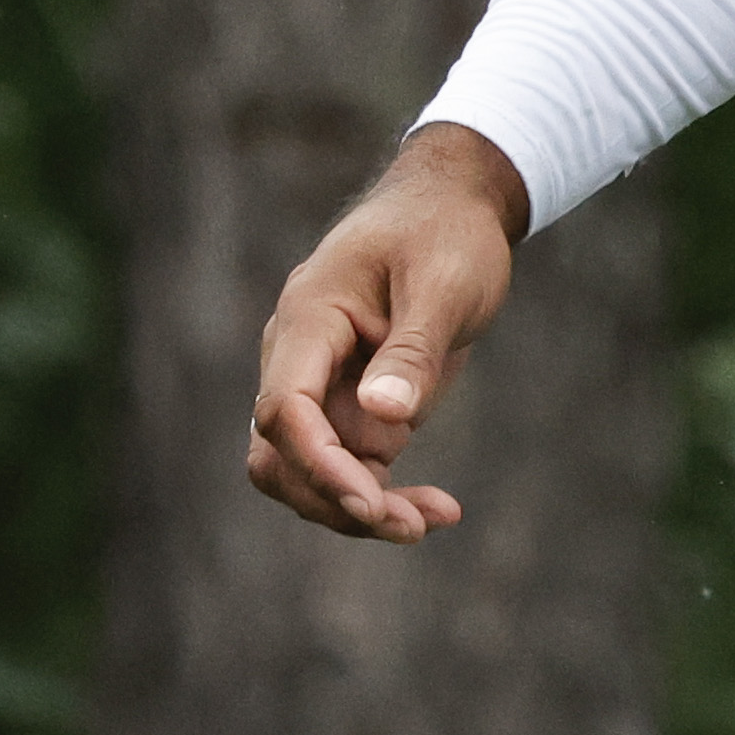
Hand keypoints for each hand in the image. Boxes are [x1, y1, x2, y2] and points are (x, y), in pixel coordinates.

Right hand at [246, 122, 528, 543]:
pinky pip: (350, 466)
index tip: (371, 500)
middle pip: (281, 454)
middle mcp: (300, 357)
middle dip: (335, 499)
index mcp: (309, 318)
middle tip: (411, 527)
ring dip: (360, 507)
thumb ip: (414, 348)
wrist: (453, 207)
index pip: (283, 407)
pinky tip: (440, 510)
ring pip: (310, 471)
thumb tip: (383, 418)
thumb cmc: (447, 232)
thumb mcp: (446, 282)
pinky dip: (383, 492)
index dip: (318, 462)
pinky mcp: (352, 404)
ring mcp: (321, 384)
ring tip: (434, 520)